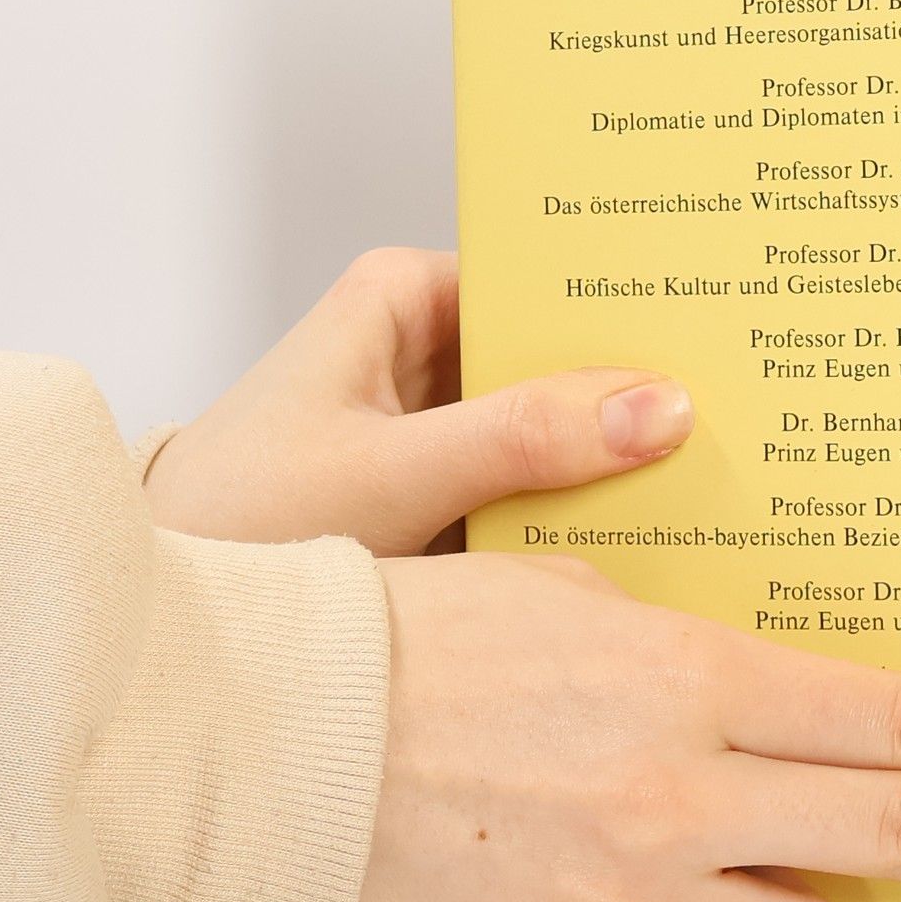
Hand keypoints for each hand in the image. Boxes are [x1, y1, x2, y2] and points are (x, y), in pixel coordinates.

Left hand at [142, 247, 692, 554]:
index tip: (716, 331)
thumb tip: (658, 407)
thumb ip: (523, 439)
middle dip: (636, 390)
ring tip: (720, 475)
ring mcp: (443, 425)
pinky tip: (657, 531)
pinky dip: (585, 511)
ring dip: (617, 458)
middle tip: (738, 415)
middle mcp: (428, 348)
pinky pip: (540, 487)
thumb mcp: (390, 474)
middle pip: (564, 355)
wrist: (161, 624)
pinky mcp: (450, 495)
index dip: (630, 303)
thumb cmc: (233, 524)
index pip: (546, 278)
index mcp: (406, 295)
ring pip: (559, 426)